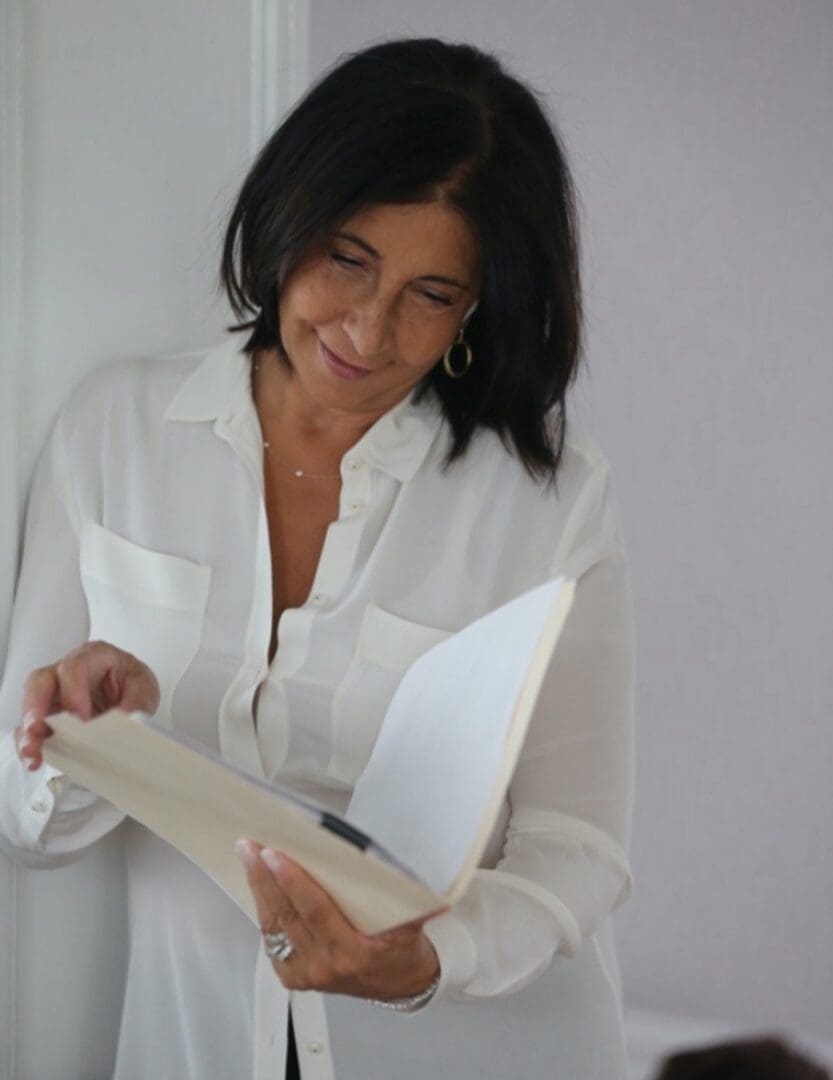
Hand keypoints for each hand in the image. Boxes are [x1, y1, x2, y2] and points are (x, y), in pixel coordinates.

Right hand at [14, 640, 159, 770]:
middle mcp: (67, 672)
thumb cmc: (131, 682)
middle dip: (35, 709)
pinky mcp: (49, 715)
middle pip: (40, 683)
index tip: (81, 720)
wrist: (130, 694)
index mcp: (93, 656)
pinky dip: (33, 744)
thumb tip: (126, 720)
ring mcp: (54, 693)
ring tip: (33, 754)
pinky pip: (33, 728)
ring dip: (29, 733)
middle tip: (37, 731)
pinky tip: (36, 759)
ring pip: (31, 708)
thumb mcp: (144, 687)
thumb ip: (136, 702)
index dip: (73, 693)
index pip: (74, 668)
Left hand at [237, 839, 441, 999]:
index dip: (292, 881)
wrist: (400, 984)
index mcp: (352, 952)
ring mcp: (307, 974)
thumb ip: (400, 895)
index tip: (274, 855)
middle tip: (251, 848)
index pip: (315, 910)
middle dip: (264, 877)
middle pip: (286, 915)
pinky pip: (271, 941)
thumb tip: (387, 863)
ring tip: (249, 860)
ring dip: (258, 890)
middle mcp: (325, 966)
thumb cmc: (402, 951)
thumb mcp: (409, 922)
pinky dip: (263, 912)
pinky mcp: (294, 977)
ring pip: (273, 927)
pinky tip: (258, 888)